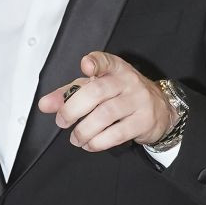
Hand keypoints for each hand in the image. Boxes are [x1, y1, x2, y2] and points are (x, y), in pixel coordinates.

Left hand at [37, 51, 174, 151]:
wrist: (160, 109)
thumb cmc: (121, 96)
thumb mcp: (97, 88)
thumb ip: (70, 94)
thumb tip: (45, 104)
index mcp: (115, 69)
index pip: (105, 60)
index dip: (95, 62)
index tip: (86, 65)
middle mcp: (128, 81)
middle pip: (97, 92)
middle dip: (73, 109)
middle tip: (63, 121)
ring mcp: (138, 101)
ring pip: (106, 115)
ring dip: (84, 130)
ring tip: (76, 138)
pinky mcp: (144, 121)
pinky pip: (117, 133)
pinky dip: (99, 142)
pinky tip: (90, 144)